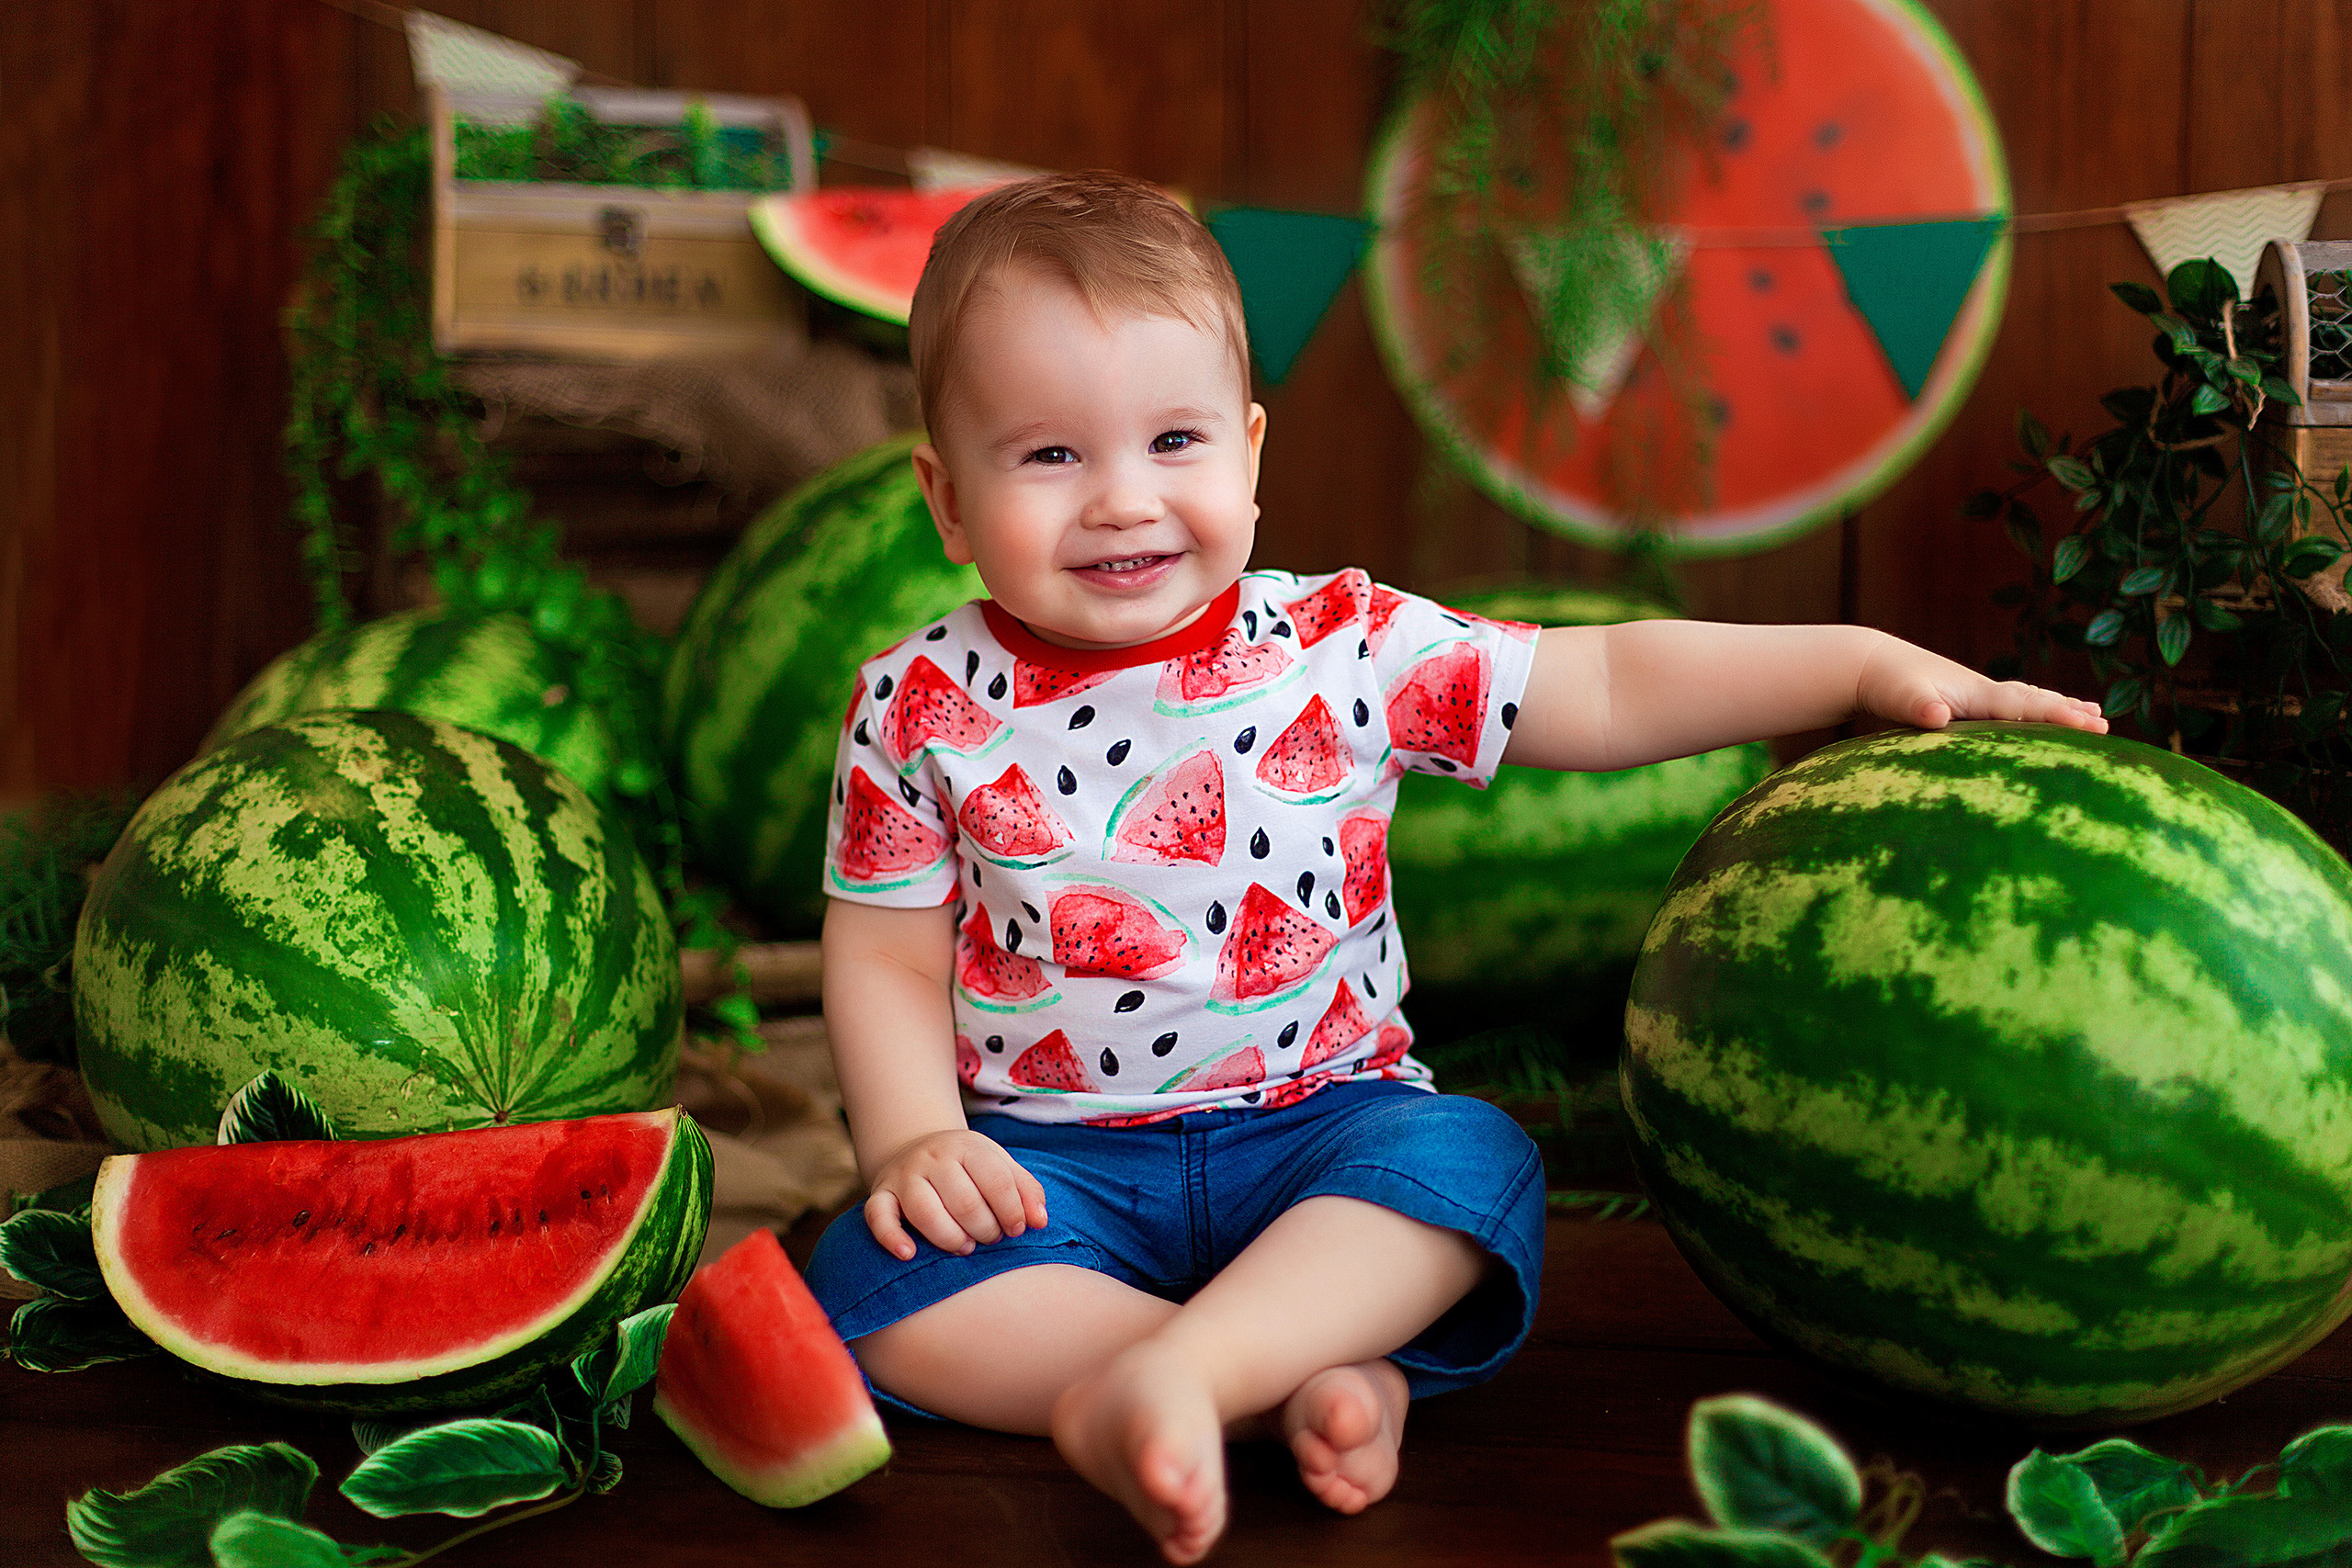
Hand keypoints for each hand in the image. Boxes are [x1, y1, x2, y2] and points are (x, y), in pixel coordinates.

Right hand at [865, 1128, 1049, 1260]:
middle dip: (985, 1229)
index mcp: (968, 1147)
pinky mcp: (881, 1194)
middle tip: (990, 1238)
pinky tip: (910, 1253)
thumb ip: (1025, 1190)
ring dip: (951, 1238)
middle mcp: (933, 1158)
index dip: (1012, 1211)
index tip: (1016, 1229)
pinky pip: (878, 1216)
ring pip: (925, 1211)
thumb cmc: (969, 1167)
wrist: (916, 1148)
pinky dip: (892, 1237)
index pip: (996, 1180)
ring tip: (965, 1246)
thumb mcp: (999, 1165)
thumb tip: (1040, 1221)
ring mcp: (905, 1176)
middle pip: (964, 1201)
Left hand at [1856, 634, 2109, 734]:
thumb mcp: (1900, 699)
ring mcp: (1976, 695)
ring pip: (2027, 700)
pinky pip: (2011, 708)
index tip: (2094, 724)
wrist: (1870, 663)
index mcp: (1976, 694)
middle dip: (2070, 713)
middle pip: (2035, 701)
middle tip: (2105, 725)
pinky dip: (2033, 711)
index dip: (2060, 716)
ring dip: (2058, 707)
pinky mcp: (1966, 701)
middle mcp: (1983, 691)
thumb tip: (1936, 715)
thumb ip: (1919, 707)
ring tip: (2093, 714)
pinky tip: (2040, 718)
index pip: (2026, 706)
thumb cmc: (1886, 684)